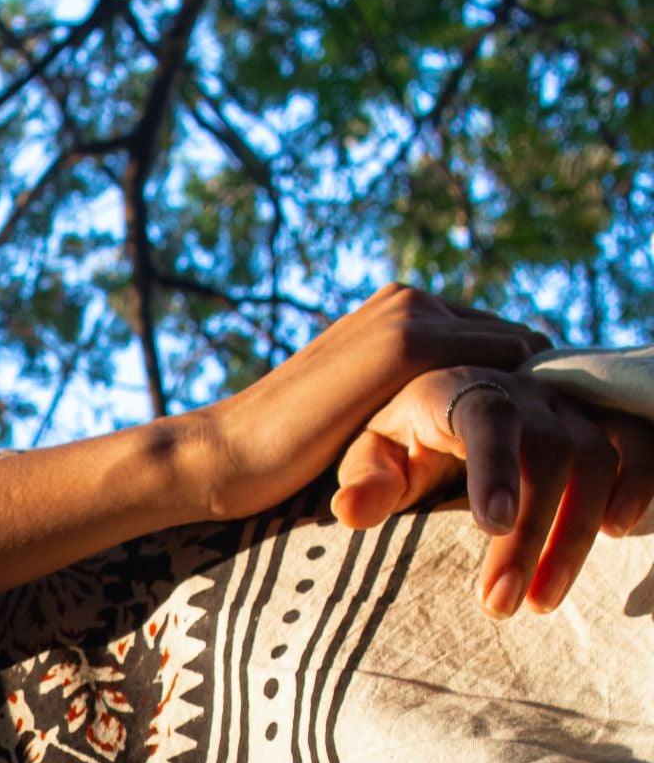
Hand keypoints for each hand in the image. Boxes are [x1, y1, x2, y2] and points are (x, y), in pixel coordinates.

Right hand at [198, 284, 556, 524]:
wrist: (225, 456)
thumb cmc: (285, 458)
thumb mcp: (365, 417)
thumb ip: (412, 400)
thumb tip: (465, 426)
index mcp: (400, 311)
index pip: (500, 342)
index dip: (518, 392)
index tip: (524, 445)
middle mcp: (412, 298)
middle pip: (519, 343)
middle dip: (534, 394)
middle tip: (537, 457)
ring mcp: (410, 314)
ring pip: (520, 353)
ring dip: (532, 404)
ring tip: (530, 464)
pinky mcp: (406, 345)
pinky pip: (503, 366)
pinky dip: (518, 409)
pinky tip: (512, 457)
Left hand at [335, 366, 653, 614]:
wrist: (446, 414)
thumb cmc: (402, 443)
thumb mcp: (371, 459)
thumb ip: (366, 482)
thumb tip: (349, 511)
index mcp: (458, 390)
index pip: (487, 417)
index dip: (495, 468)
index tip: (490, 526)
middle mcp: (524, 391)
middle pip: (547, 450)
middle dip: (529, 534)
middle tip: (501, 606)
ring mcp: (569, 409)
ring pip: (595, 457)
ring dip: (574, 534)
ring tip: (542, 602)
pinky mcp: (603, 427)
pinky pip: (639, 445)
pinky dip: (638, 484)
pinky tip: (617, 533)